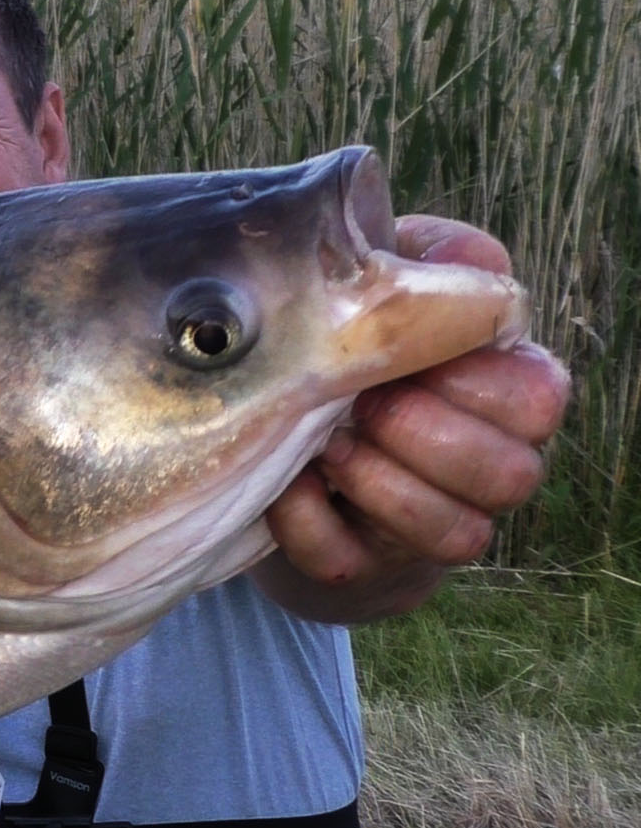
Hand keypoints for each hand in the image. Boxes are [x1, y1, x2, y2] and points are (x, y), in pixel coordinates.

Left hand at [253, 215, 570, 622]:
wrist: (290, 439)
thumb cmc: (360, 349)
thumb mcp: (392, 285)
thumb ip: (433, 258)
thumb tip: (472, 263)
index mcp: (510, 398)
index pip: (539, 400)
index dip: (470, 378)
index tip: (405, 350)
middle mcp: (489, 474)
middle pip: (511, 476)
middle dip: (424, 433)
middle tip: (362, 402)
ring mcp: (426, 533)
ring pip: (456, 536)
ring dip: (378, 482)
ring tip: (325, 442)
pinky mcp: (361, 569)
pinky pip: (345, 560)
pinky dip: (305, 519)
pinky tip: (288, 479)